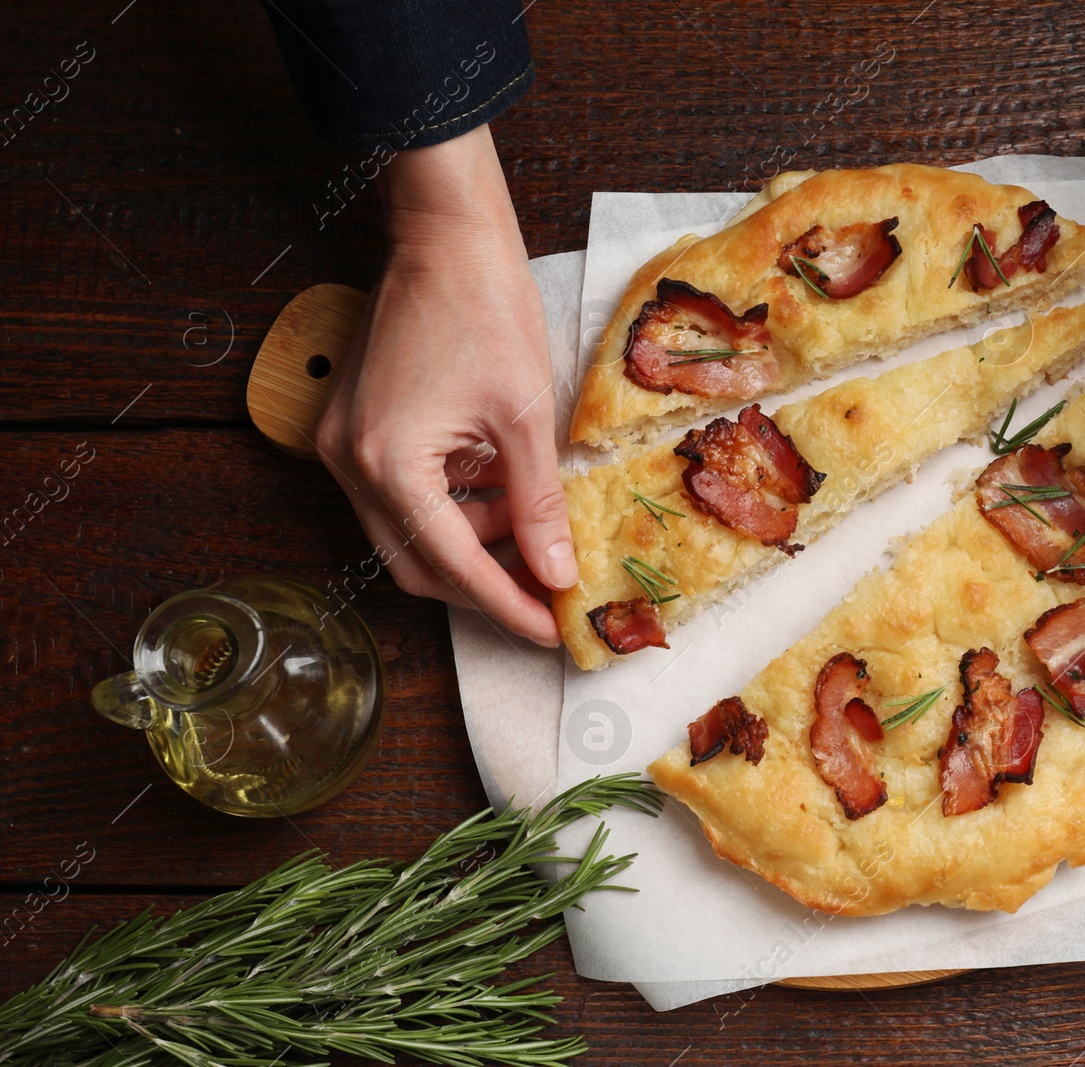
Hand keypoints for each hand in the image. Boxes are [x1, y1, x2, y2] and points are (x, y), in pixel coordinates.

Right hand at [314, 124, 574, 645]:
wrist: (446, 236)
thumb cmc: (486, 309)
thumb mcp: (525, 418)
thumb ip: (538, 505)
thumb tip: (557, 574)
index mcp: (388, 464)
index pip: (451, 566)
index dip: (505, 605)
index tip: (550, 631)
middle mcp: (349, 464)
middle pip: (418, 563)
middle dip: (487, 582)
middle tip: (548, 593)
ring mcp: (343, 446)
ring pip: (411, 533)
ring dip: (474, 541)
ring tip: (538, 527)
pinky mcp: (355, 429)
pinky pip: (404, 494)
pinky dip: (456, 505)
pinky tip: (504, 492)